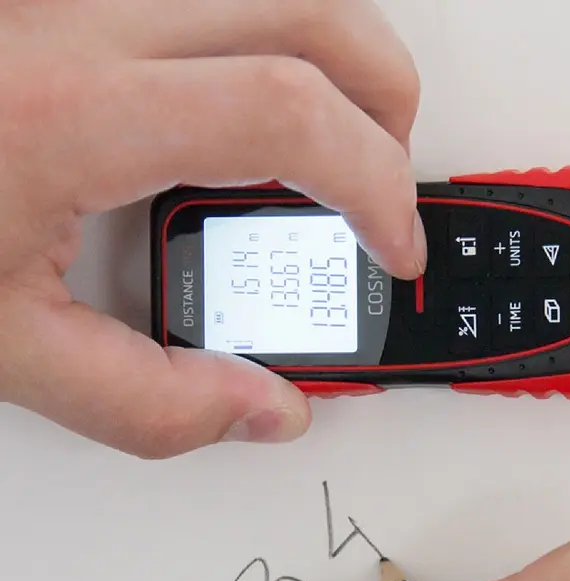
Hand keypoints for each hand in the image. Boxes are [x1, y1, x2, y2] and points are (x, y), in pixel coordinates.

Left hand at [0, 0, 423, 456]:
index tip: (390, 244)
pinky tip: (257, 99)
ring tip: (336, 140)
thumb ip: (150, 403)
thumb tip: (265, 410)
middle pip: (309, 14)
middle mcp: (77, 18)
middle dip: (384, 103)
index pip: (285, 115)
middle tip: (386, 179)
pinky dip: (270, 38)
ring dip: (337, 60)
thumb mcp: (4, 351)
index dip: (373, 183)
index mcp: (68, 114)